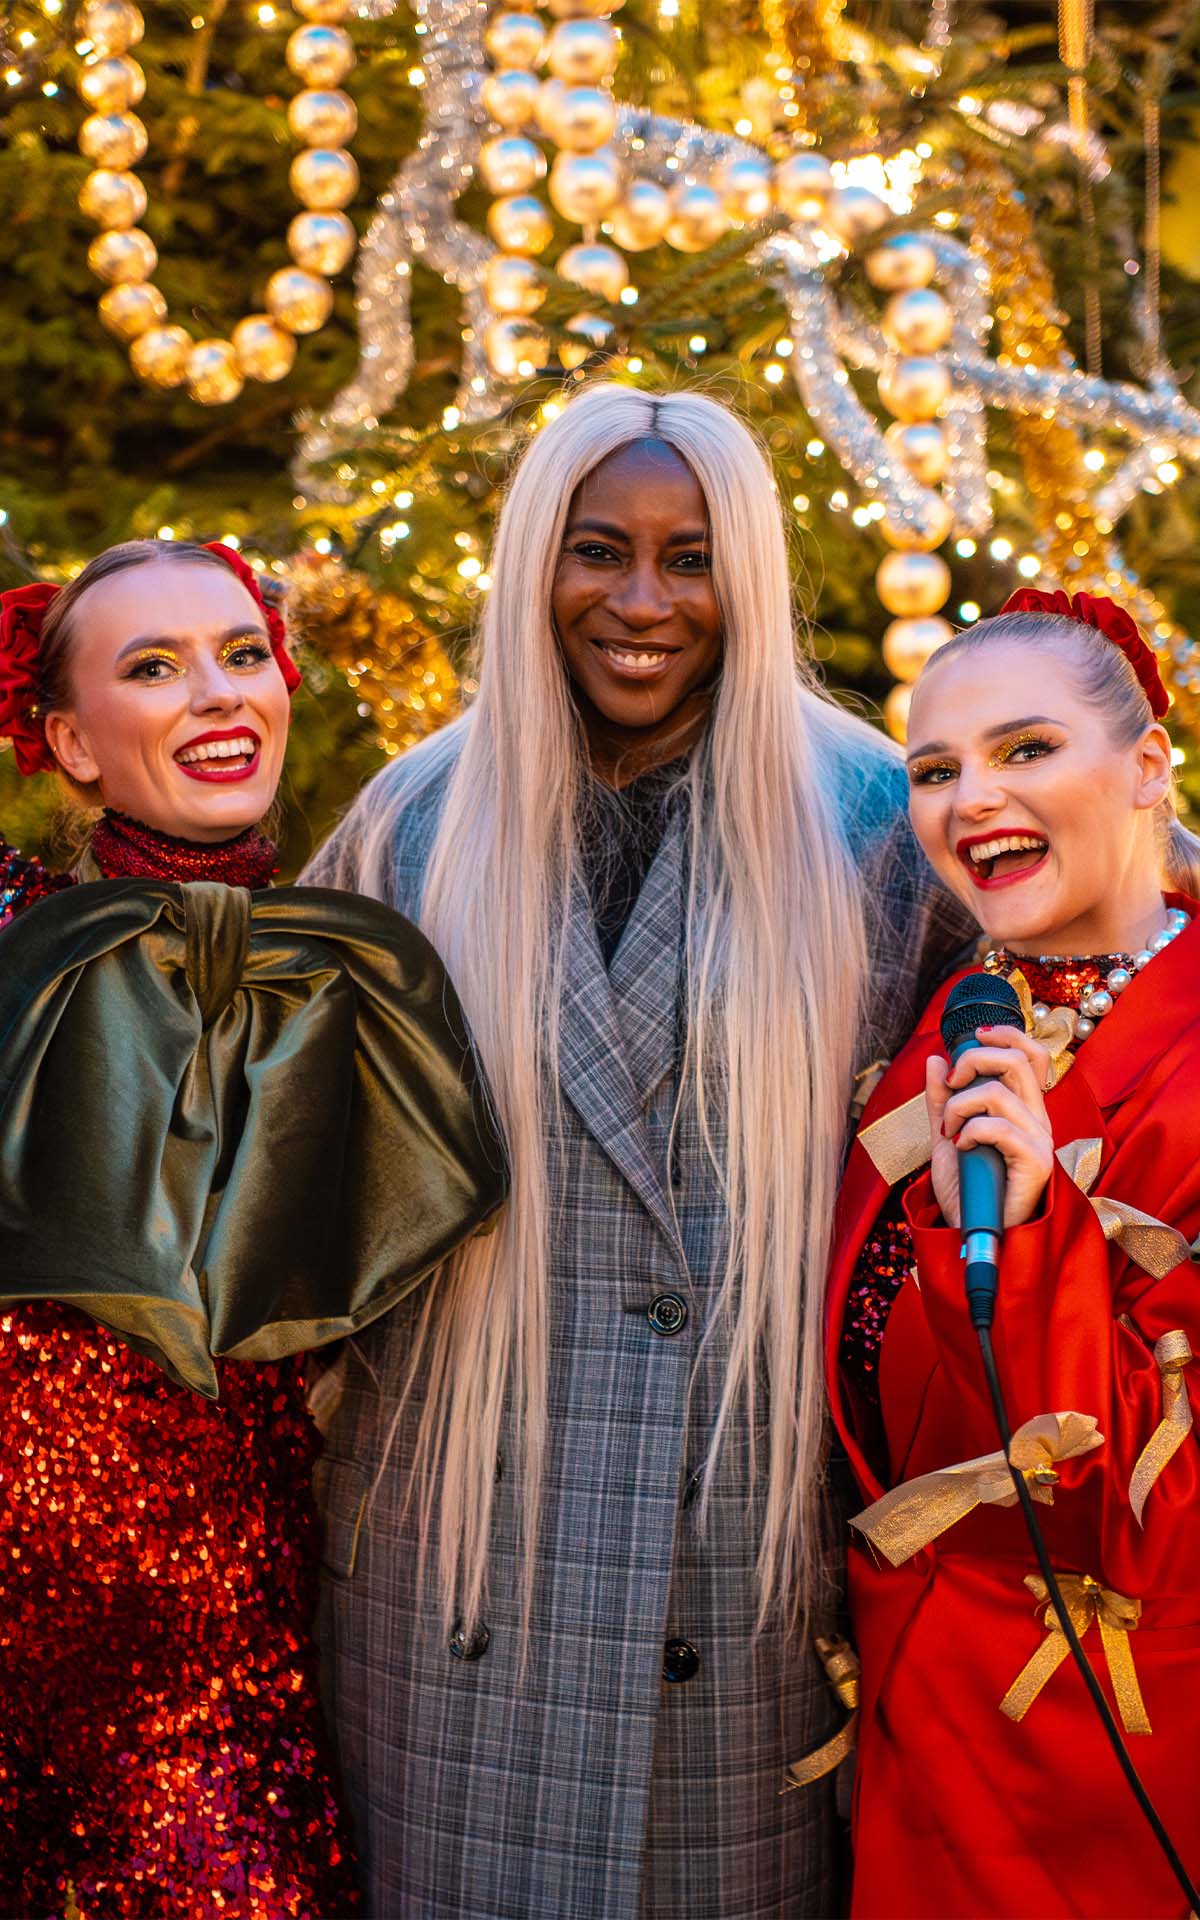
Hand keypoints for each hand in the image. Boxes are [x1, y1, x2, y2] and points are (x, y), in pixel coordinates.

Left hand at [926, 1025, 1054, 1230]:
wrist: (973, 1231)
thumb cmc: (968, 1188)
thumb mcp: (946, 1135)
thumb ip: (942, 1099)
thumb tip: (936, 1060)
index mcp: (1023, 1108)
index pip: (1031, 1055)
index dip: (1007, 1035)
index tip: (974, 1035)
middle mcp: (1037, 1118)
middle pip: (1016, 1060)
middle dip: (974, 1060)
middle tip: (951, 1084)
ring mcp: (1039, 1139)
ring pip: (997, 1093)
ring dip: (958, 1107)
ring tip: (948, 1131)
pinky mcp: (1035, 1162)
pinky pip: (998, 1127)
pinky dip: (969, 1131)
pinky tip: (960, 1147)